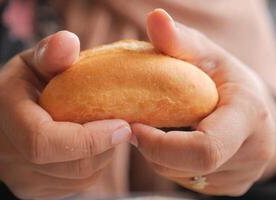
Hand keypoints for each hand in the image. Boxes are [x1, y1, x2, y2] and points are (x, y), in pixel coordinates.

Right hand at [0, 31, 131, 199]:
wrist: (12, 115)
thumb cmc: (30, 82)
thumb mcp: (37, 61)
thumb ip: (52, 54)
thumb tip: (68, 41)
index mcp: (3, 112)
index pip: (43, 140)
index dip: (89, 138)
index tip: (123, 126)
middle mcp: (4, 151)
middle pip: (68, 163)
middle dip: (103, 146)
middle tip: (121, 126)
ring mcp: (18, 176)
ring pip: (77, 178)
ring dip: (102, 155)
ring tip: (105, 132)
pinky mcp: (34, 189)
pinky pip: (76, 185)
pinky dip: (93, 165)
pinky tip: (93, 146)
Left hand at [131, 9, 275, 195]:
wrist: (251, 105)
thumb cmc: (225, 78)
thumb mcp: (206, 54)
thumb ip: (179, 40)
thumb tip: (155, 18)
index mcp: (248, 117)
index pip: (203, 148)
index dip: (160, 144)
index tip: (134, 126)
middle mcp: (252, 152)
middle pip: (185, 166)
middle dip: (153, 149)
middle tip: (140, 125)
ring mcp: (242, 174)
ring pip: (182, 177)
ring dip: (161, 156)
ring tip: (160, 130)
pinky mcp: (231, 185)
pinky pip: (188, 182)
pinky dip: (173, 165)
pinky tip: (174, 142)